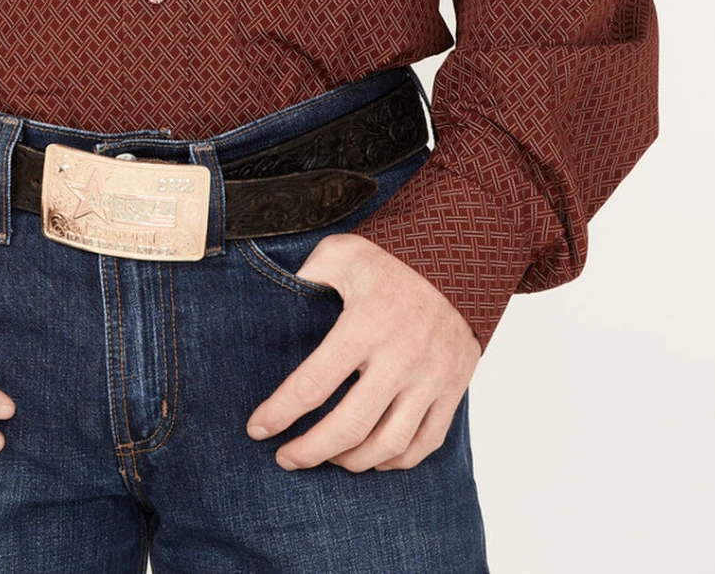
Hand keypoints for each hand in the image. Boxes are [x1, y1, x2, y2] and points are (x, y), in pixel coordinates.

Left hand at [245, 234, 480, 472]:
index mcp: (365, 325)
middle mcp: (400, 358)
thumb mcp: (342, 253)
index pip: (314, 384)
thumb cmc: (390, 260)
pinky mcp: (453, 389)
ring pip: (388, 444)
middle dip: (310, 451)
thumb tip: (276, 299)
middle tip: (286, 458)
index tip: (257, 429)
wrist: (457, 259)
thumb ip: (308, 274)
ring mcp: (430, 378)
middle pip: (349, 426)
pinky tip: (372, 457)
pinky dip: (396, 460)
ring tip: (327, 458)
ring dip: (351, 461)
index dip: (280, 413)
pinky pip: (425, 443)